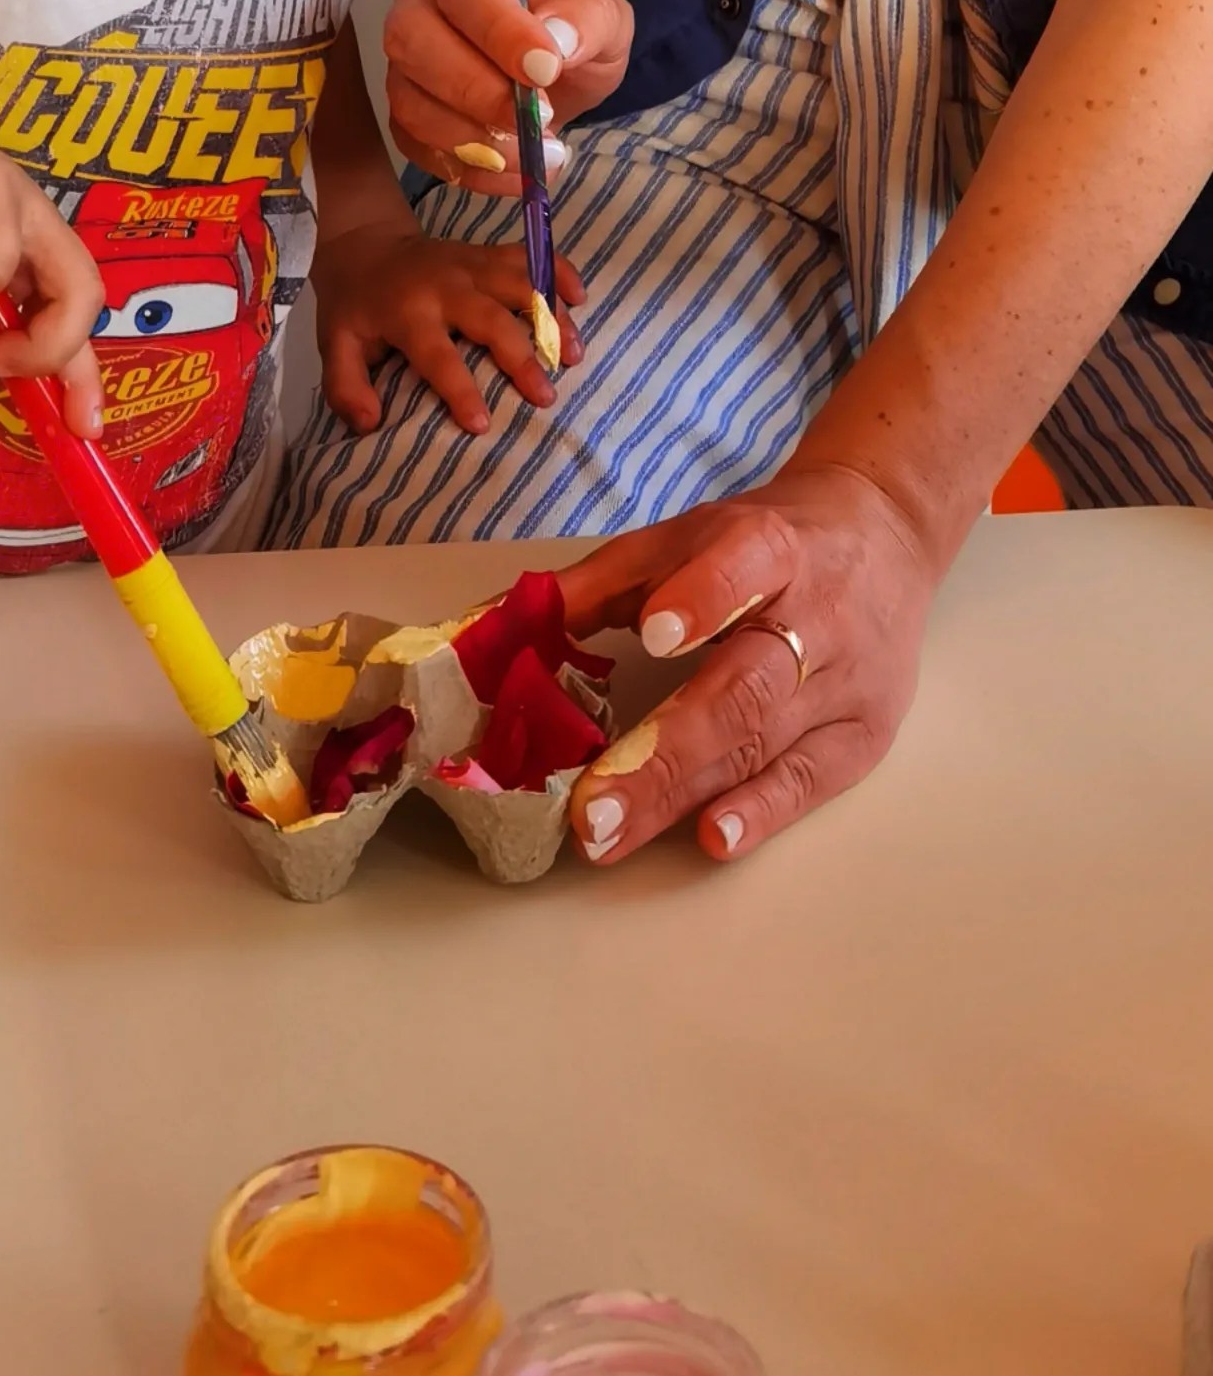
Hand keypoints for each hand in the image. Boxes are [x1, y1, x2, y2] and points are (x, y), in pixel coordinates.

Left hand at [314, 218, 585, 435]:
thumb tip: (370, 423)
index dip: (460, 390)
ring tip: (574, 356)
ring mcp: (471, 264)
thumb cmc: (356, 306)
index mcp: (408, 312)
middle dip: (521, 358)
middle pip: (492, 320)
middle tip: (546, 397)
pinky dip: (558, 271)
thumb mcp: (335, 346)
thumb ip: (346, 387)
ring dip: (551, 317)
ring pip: (521, 285)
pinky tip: (580, 298)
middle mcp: (446, 285)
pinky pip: (529, 256)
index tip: (482, 425)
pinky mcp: (488, 254)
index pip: (438, 356)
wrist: (364, 243)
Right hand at [384, 0, 633, 196]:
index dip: (499, 30)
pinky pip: (418, 147)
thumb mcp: (603, 13)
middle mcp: (420, 2)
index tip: (546, 71)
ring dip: (473, 141)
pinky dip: (469, 170)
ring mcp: (407, 62)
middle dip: (477, 92)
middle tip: (538, 121)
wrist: (549, 55)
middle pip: (414, 41)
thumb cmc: (570, 23)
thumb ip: (589, 19)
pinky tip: (516, 173)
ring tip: (536, 154)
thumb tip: (557, 43)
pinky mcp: (409, 113)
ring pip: (410, 103)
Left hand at [557, 464, 938, 862]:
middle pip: (744, 685)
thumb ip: (595, 583)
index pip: (745, 565)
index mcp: (771, 546)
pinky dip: (760, 812)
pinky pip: (809, 780)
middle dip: (665, 748)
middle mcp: (820, 615)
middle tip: (590, 803)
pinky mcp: (865, 733)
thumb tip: (489, 629)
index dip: (702, 599)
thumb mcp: (683, 535)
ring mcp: (848, 682)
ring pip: (764, 742)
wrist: (886, 536)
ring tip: (610, 833)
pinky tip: (711, 840)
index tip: (651, 634)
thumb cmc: (765, 542)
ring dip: (682, 794)